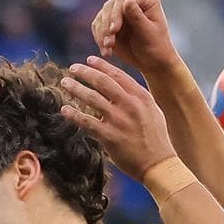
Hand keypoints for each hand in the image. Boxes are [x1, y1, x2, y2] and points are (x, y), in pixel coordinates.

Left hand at [59, 55, 176, 179]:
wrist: (159, 164)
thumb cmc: (156, 138)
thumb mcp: (152, 111)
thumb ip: (137, 98)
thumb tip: (121, 88)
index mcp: (141, 97)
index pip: (117, 75)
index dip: (101, 66)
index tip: (89, 60)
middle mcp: (129, 105)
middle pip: (102, 81)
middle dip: (84, 72)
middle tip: (73, 68)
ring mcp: (118, 120)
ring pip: (91, 98)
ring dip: (76, 88)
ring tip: (65, 83)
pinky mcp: (109, 136)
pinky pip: (86, 121)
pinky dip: (73, 114)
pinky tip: (65, 110)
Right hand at [93, 0, 179, 73]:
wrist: (152, 60)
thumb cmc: (156, 47)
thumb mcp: (148, 34)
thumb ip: (137, 17)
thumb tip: (127, 0)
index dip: (116, 13)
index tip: (113, 30)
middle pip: (110, 6)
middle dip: (107, 25)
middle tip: (109, 44)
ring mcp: (120, 8)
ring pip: (102, 15)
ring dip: (102, 34)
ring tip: (108, 50)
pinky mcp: (110, 19)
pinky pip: (98, 25)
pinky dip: (99, 39)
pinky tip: (107, 51)